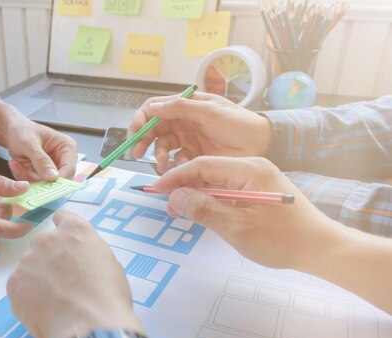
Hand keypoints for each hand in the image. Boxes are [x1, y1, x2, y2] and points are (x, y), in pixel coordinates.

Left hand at [4, 117, 77, 181]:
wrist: (12, 132)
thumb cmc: (22, 131)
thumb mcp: (29, 143)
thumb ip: (40, 159)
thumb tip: (53, 176)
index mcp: (67, 147)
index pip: (69, 169)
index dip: (58, 180)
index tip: (43, 185)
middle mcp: (63, 160)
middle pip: (58, 181)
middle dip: (38, 178)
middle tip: (23, 170)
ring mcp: (54, 168)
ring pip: (45, 185)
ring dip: (29, 177)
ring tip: (17, 164)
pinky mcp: (43, 175)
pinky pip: (36, 184)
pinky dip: (25, 178)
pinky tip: (18, 166)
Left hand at [7, 210, 143, 337]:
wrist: (91, 327)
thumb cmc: (108, 297)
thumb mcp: (108, 263)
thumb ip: (87, 252)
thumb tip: (78, 261)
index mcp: (75, 230)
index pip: (63, 218)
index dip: (65, 234)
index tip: (67, 246)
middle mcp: (48, 239)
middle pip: (44, 244)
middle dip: (51, 259)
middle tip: (64, 283)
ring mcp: (28, 260)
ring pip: (30, 266)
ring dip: (39, 279)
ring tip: (55, 303)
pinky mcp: (14, 283)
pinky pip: (20, 286)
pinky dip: (28, 297)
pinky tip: (44, 311)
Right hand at [129, 93, 272, 173]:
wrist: (263, 145)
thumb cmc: (240, 122)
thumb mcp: (211, 110)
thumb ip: (182, 108)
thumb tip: (154, 108)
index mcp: (186, 107)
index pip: (155, 108)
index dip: (141, 119)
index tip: (136, 131)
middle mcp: (183, 123)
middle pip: (153, 130)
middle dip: (143, 141)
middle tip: (138, 152)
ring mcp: (188, 142)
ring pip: (162, 149)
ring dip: (159, 156)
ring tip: (164, 163)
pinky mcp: (194, 159)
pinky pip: (176, 164)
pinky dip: (174, 168)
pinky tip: (181, 169)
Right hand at [153, 156, 336, 268]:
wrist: (320, 248)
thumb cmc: (281, 239)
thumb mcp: (238, 227)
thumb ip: (204, 209)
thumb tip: (175, 197)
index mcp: (249, 169)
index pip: (203, 165)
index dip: (176, 177)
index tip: (155, 190)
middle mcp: (252, 167)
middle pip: (208, 170)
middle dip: (184, 186)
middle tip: (165, 206)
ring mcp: (257, 178)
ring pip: (216, 181)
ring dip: (196, 194)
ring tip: (178, 211)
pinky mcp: (258, 191)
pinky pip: (227, 189)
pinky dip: (211, 200)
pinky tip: (199, 211)